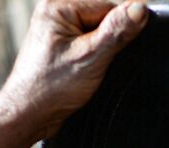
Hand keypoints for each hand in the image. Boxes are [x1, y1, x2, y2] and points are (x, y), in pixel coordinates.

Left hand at [0, 0, 148, 139]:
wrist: (28, 115)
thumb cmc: (50, 88)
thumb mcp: (91, 57)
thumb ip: (117, 31)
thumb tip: (140, 7)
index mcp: (58, 7)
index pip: (108, 8)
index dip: (117, 33)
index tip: (109, 55)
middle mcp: (54, 15)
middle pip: (102, 22)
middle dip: (106, 46)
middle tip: (92, 67)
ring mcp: (55, 32)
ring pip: (96, 38)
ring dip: (99, 56)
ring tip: (84, 72)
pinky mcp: (58, 49)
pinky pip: (86, 48)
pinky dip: (91, 62)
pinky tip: (81, 75)